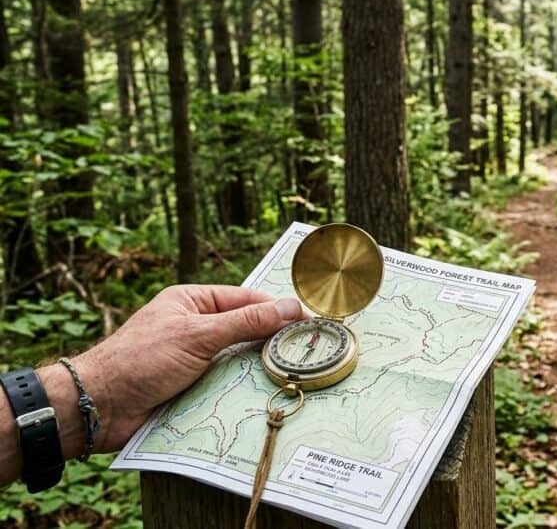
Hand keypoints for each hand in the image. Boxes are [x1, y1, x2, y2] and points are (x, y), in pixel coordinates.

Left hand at [67, 285, 306, 453]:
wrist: (97, 408)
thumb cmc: (139, 360)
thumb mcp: (198, 335)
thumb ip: (246, 322)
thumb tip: (290, 307)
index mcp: (192, 302)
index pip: (245, 300)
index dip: (277, 310)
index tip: (308, 322)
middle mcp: (194, 328)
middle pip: (244, 331)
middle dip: (271, 342)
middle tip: (306, 353)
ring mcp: (192, 360)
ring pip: (237, 361)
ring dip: (256, 371)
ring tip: (291, 377)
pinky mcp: (190, 388)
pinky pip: (225, 386)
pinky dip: (241, 391)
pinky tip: (263, 397)